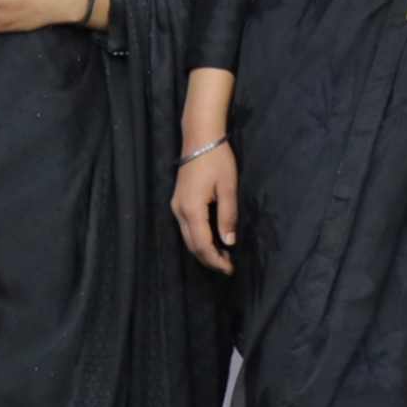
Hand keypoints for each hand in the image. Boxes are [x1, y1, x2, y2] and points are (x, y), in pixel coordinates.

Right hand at [173, 140, 241, 273]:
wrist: (199, 138)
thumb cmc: (217, 160)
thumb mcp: (228, 188)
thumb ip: (228, 216)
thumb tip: (229, 242)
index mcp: (192, 209)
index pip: (202, 244)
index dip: (215, 260)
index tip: (230, 269)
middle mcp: (179, 211)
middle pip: (192, 245)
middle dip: (209, 259)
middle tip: (228, 267)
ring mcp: (176, 206)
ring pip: (187, 238)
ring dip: (204, 250)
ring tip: (223, 256)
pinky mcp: (178, 202)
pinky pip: (186, 228)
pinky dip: (199, 239)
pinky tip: (213, 239)